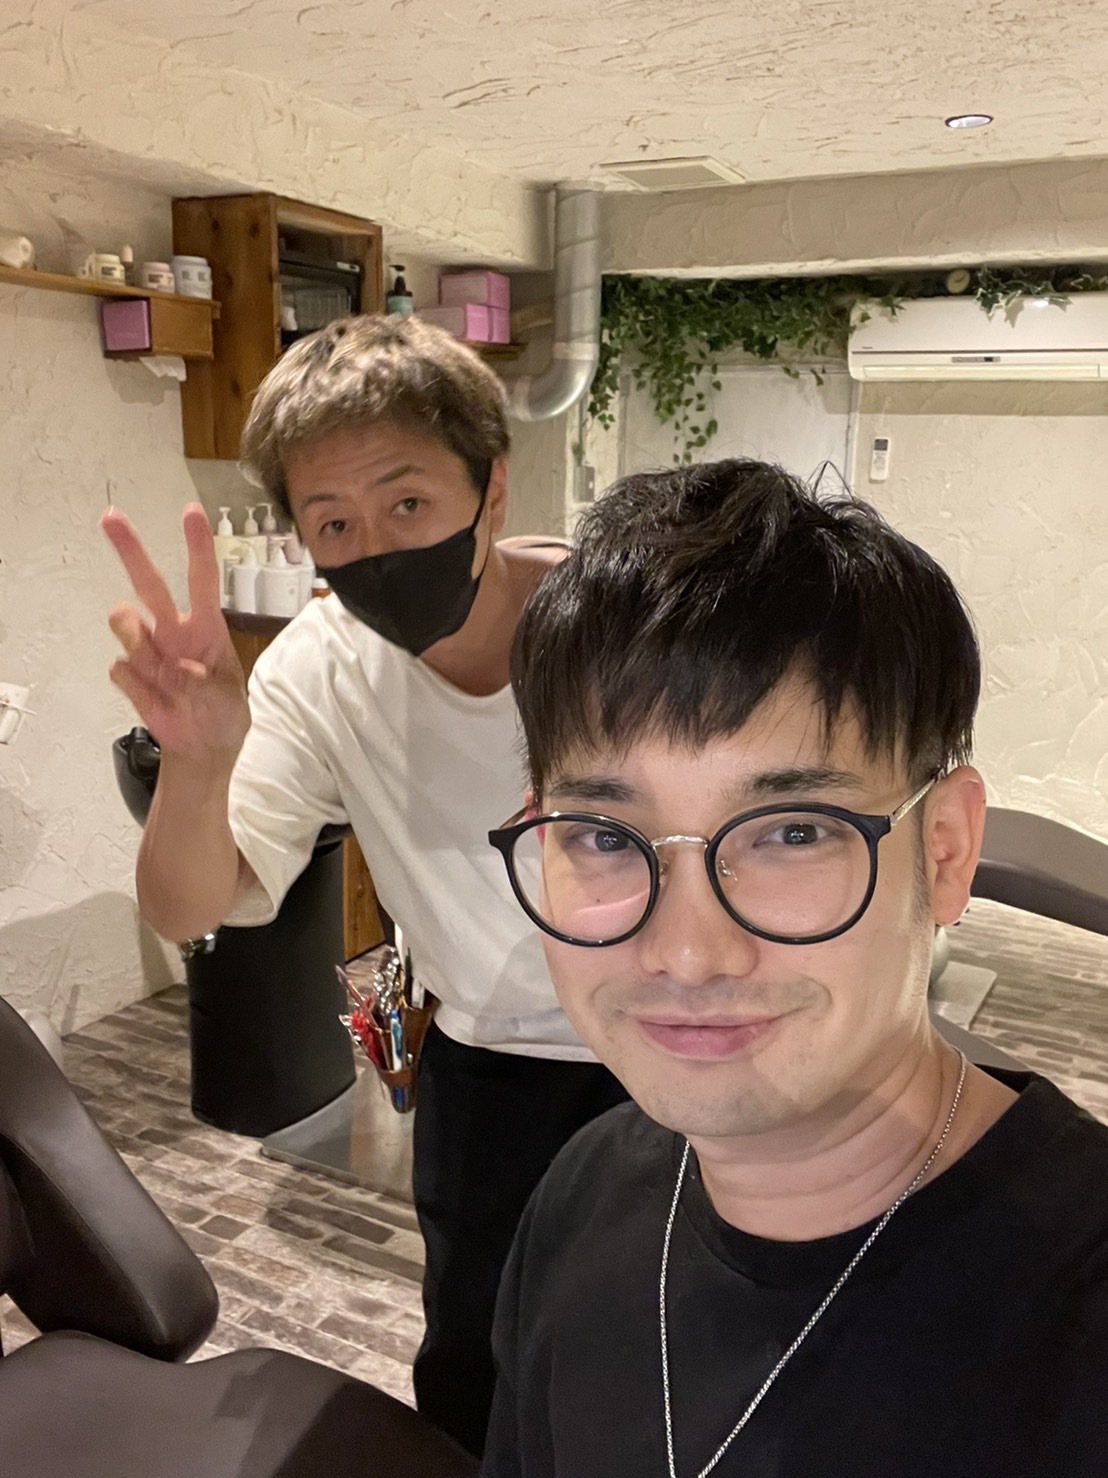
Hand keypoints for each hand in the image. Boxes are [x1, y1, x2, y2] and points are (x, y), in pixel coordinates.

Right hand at [101, 502, 249, 763]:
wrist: (203, 749)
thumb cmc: (224, 713)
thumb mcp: (230, 702)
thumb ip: (207, 685)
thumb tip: (181, 669)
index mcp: (206, 627)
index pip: (201, 580)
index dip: (197, 547)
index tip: (191, 512)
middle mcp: (173, 631)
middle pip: (148, 584)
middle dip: (129, 550)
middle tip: (110, 517)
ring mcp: (149, 651)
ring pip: (124, 622)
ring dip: (135, 638)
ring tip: (160, 669)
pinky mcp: (130, 675)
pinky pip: (120, 669)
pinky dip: (137, 686)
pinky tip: (157, 698)